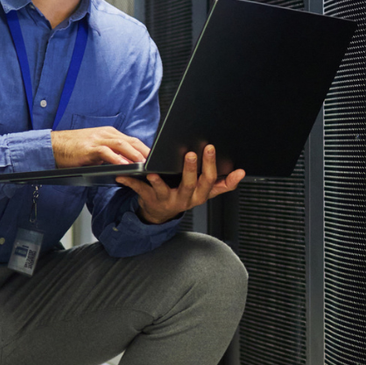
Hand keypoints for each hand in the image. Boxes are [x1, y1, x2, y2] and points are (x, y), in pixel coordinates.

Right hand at [51, 127, 150, 167]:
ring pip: (121, 144)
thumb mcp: (97, 151)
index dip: (145, 149)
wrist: (54, 147)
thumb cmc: (75, 150)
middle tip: (156, 161)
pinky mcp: (89, 148)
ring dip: (134, 154)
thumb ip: (111, 155)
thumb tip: (126, 164)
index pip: (132, 140)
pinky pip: (106, 152)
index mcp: (109, 134)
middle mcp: (106, 134)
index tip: (155, 158)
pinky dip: (116, 159)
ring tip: (144, 163)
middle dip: (145, 151)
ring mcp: (98, 139)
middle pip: (131, 141)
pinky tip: (123, 165)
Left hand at [115, 145, 244, 224]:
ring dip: (159, 181)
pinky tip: (124, 175)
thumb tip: (241, 172)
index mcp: (200, 194)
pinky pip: (140, 191)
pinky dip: (131, 182)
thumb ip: (224, 183)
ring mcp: (167, 200)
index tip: (214, 151)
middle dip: (191, 170)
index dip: (214, 168)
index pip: (211, 181)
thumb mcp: (205, 191)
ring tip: (155, 171)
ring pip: (165, 190)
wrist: (160, 213)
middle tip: (190, 154)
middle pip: (191, 185)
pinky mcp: (150, 200)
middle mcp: (185, 199)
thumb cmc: (184, 195)